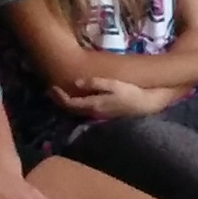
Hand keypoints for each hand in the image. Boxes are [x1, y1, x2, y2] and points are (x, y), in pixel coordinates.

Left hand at [53, 76, 169, 120]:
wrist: (145, 104)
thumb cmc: (130, 92)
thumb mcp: (113, 84)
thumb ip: (94, 83)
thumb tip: (76, 83)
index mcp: (93, 105)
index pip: (69, 103)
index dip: (59, 96)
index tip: (52, 87)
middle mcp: (93, 113)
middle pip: (70, 109)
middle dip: (59, 100)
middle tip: (51, 90)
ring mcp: (98, 115)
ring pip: (77, 111)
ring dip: (67, 103)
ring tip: (61, 93)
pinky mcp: (103, 114)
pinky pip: (84, 110)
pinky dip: (76, 104)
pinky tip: (77, 97)